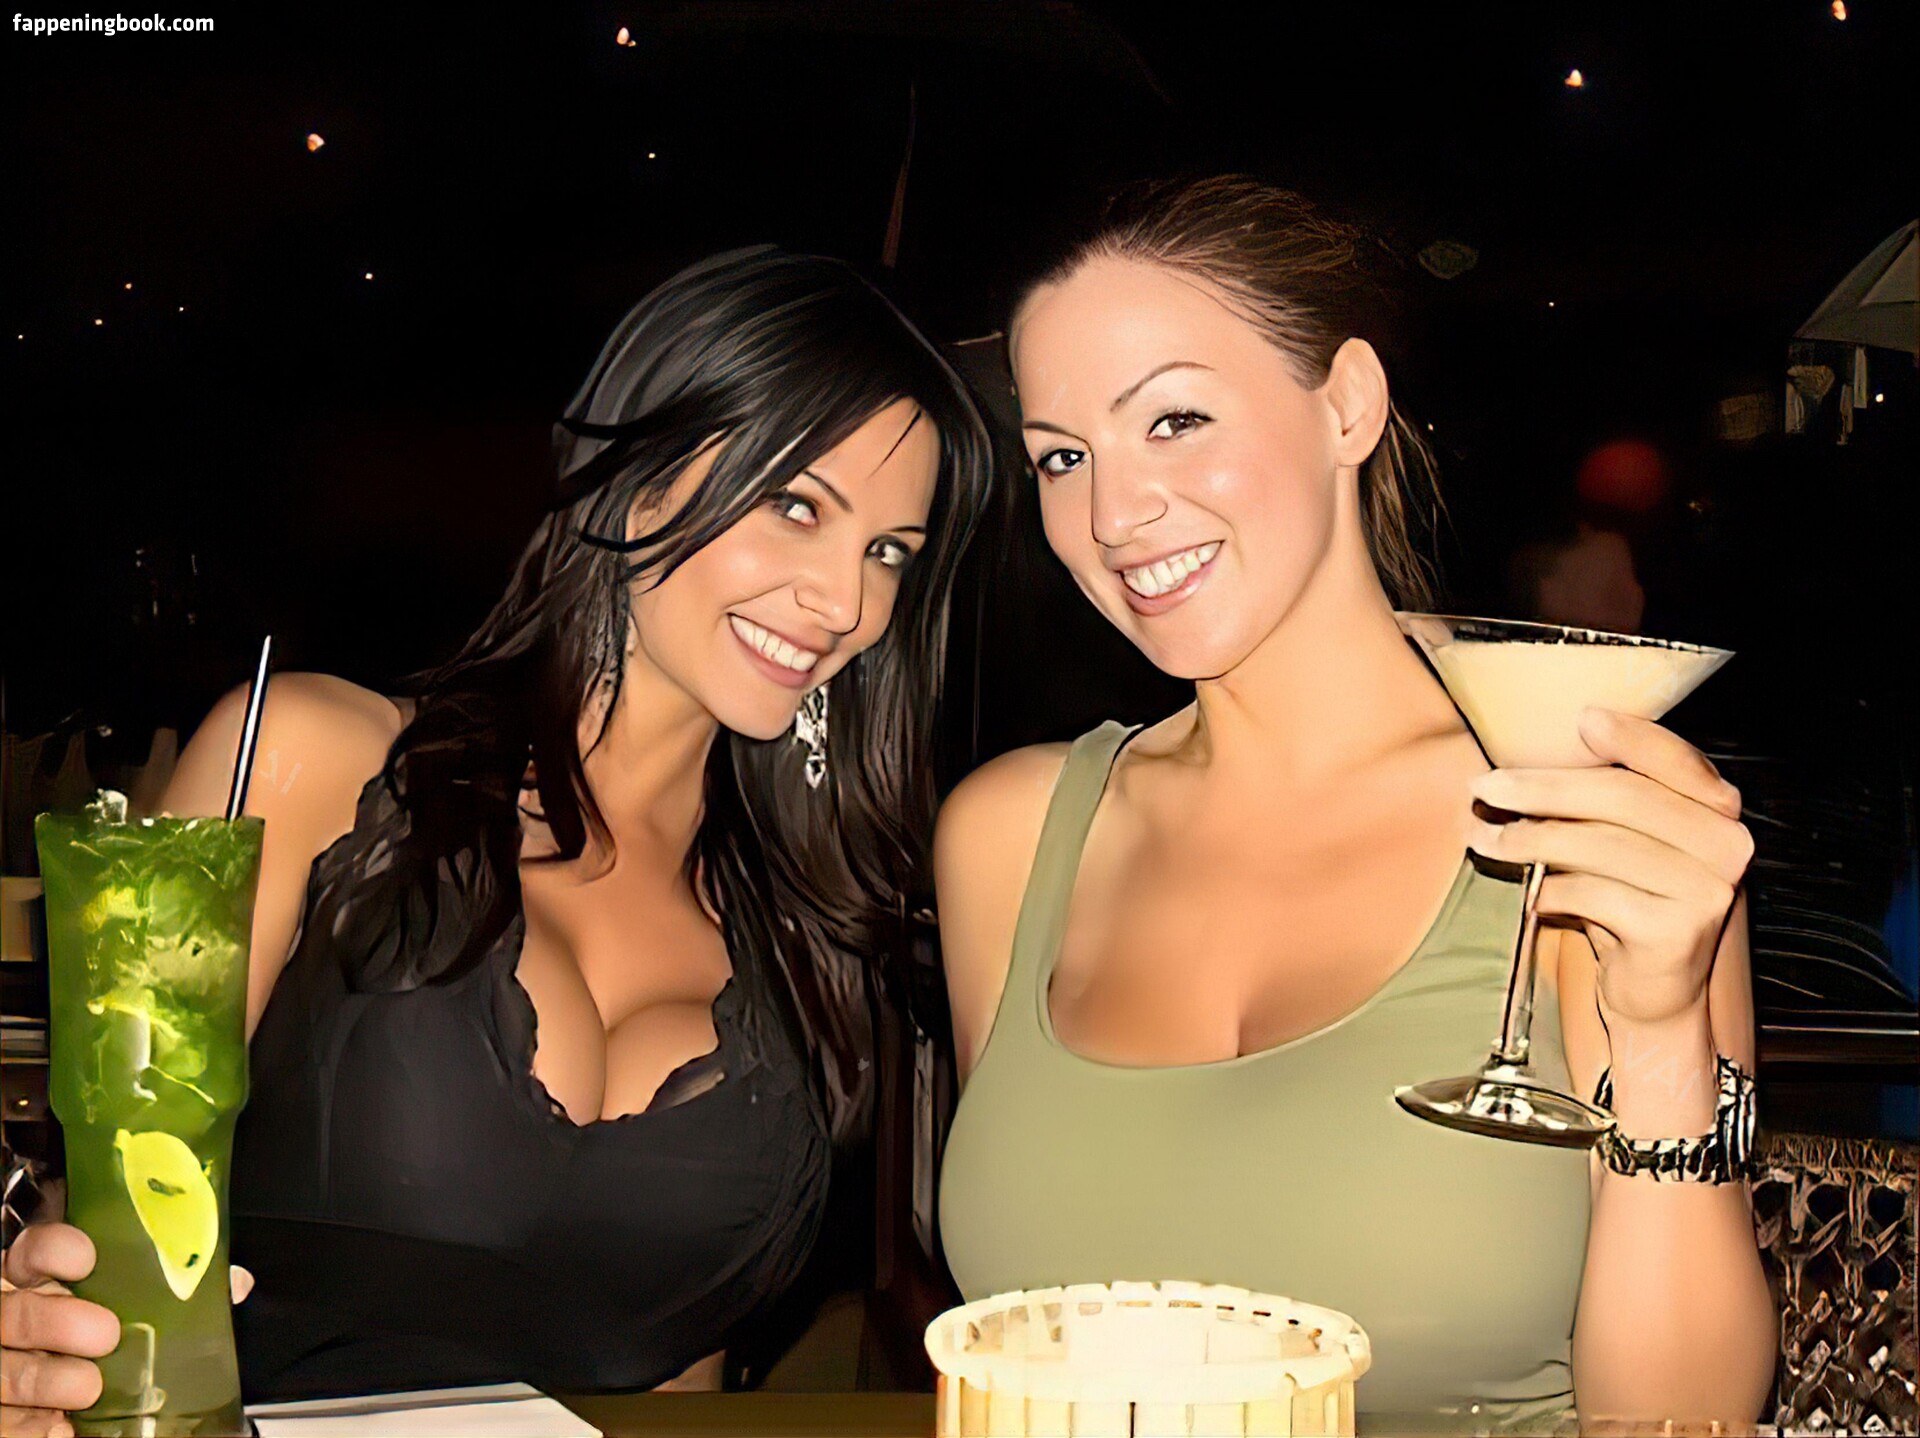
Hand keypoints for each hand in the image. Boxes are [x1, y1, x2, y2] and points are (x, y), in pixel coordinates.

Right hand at [1, 1225, 253, 1437]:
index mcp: (39, 1286)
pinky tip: (57, 1429)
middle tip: (103, 1333)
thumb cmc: (103, 1346)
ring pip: (2, 1369)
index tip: (86, 1258)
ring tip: (86, 1388)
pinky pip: (2, 1424)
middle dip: (54, 1321)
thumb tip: (235, 1284)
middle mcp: (8, 1320)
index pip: (32, 1253)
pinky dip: (28, 1429)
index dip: (54, 1251)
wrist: (72, 1408)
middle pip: (16, 1313)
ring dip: (41, 1378)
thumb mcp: (133, 1312)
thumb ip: (177, 1294)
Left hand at [1468, 707, 1753, 1030]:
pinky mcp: (1677, 932)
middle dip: (1544, 788)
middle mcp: (1726, 846)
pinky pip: (1595, 895)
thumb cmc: (1628, 902)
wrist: (1653, 992)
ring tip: (1482, 837)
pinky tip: (1528, 893)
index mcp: (1718, 812)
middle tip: (1485, 787)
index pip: (1674, 760)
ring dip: (1529, 837)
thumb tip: (1539, 758)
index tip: (1580, 720)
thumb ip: (1608, 799)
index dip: (1631, 737)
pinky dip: (1551, 889)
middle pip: (1624, 798)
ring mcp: (1706, 890)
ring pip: (1601, 845)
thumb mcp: (1625, 843)